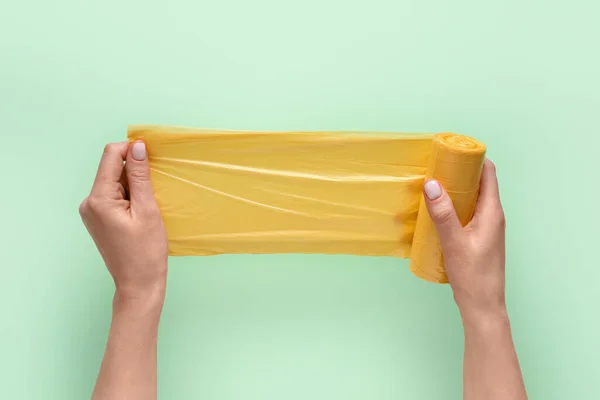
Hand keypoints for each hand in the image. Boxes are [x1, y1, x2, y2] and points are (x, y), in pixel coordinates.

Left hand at [79, 141, 167, 302]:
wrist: (139, 284)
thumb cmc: (146, 252)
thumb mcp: (147, 209)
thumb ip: (140, 176)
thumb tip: (138, 146)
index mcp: (98, 199)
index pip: (111, 156)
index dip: (132, 150)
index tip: (152, 157)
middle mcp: (89, 202)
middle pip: (112, 168)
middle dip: (135, 171)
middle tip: (155, 188)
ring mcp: (92, 212)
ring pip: (114, 182)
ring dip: (134, 185)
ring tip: (150, 205)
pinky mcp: (98, 219)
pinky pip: (114, 196)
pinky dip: (130, 196)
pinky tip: (143, 211)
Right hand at [423, 159, 506, 321]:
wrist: (482, 307)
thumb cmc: (473, 277)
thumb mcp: (454, 243)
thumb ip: (443, 214)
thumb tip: (432, 184)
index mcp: (492, 212)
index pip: (488, 174)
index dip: (472, 159)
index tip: (451, 153)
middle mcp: (492, 217)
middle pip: (478, 184)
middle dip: (457, 173)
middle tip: (434, 168)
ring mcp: (486, 228)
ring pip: (471, 200)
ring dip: (453, 192)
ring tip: (430, 188)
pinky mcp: (477, 238)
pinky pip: (466, 214)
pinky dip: (452, 208)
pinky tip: (433, 214)